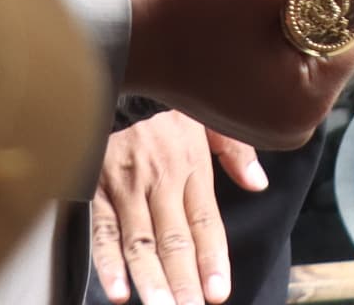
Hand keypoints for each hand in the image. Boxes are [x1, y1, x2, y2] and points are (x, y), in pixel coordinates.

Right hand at [90, 113, 263, 304]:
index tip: (218, 292)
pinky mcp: (94, 188)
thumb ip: (235, 150)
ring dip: (151, 281)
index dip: (212, 259)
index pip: (205, 222)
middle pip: (174, 241)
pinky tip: (117, 290)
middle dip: (184, 282)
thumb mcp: (208, 113)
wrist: (116, 70)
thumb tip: (258, 183)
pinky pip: (101, 231)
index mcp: (190, 165)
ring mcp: (125, 186)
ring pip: (140, 243)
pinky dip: (107, 263)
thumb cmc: (163, 98)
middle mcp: (159, 180)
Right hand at [124, 0, 353, 150]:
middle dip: (309, 12)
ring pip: (317, 51)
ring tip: (241, 20)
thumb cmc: (192, 0)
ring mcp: (279, 127)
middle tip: (253, 6)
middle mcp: (299, 126)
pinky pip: (292, 65)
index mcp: (307, 102)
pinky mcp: (261, 116)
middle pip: (341, 44)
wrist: (129, 34)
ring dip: (290, 23)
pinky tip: (238, 34)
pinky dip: (274, 40)